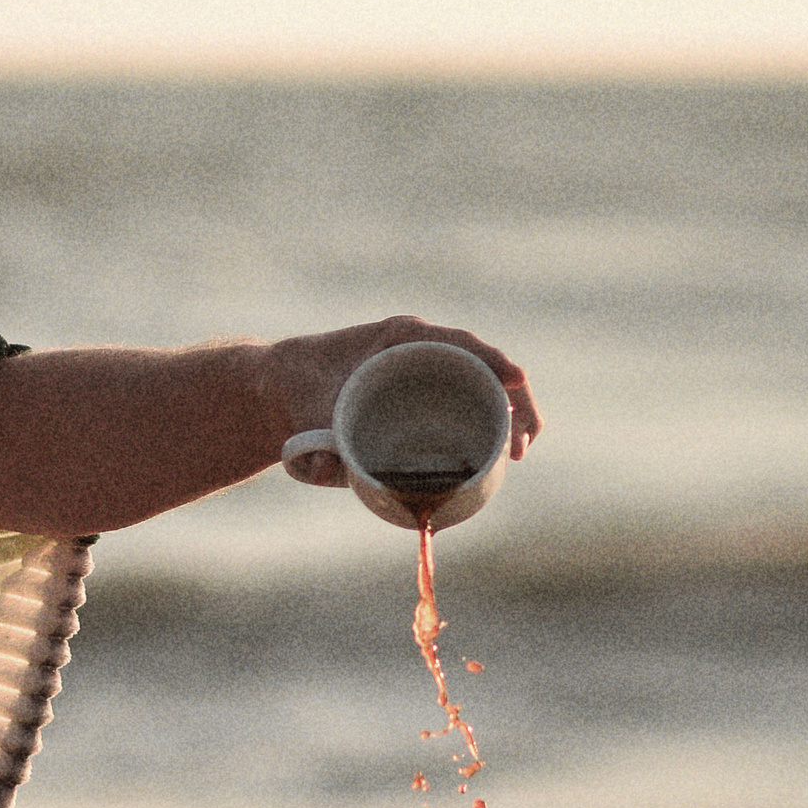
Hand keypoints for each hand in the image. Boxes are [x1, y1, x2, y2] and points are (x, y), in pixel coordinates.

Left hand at [265, 315, 539, 479]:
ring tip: (518, 455)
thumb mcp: (304, 411)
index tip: (516, 380)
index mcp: (397, 338)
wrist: (285, 390)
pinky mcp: (427, 397)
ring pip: (482, 386)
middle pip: (483, 365)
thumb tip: (327, 468)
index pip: (457, 342)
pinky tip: (503, 455)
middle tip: (523, 445)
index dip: (491, 359)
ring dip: (510, 414)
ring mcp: (426, 373)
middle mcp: (419, 351)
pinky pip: (468, 404)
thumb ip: (314, 437)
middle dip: (514, 398)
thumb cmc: (297, 390)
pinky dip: (490, 424)